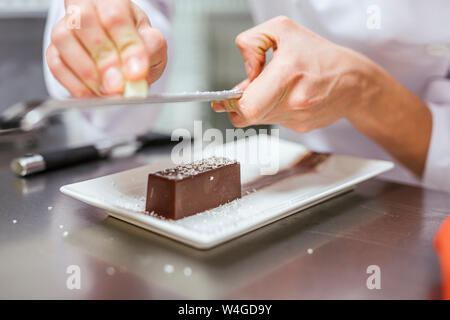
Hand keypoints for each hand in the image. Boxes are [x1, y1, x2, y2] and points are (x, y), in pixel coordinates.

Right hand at [46, 0, 166, 96]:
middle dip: (104, 59)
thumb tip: (137, 70)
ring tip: (108, 92)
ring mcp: (66, 27)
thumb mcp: (154, 45)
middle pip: (84, 21)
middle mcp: (85, 8)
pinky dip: (76, 84)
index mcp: (113, 2)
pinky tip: (95, 94)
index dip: (126, 45)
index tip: (136, 73)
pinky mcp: (55, 50)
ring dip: (87, 73)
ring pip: (64, 40)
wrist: (127, 57)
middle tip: (119, 85)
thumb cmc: (138, 46)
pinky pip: (56, 64)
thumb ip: (150, 51)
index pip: (115, 16)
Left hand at [212, 16, 379, 131]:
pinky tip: (285, 96)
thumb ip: (253, 42)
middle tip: (238, 95)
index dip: (231, 103)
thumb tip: (245, 71)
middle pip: (248, 117)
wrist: (354, 82)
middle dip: (238, 106)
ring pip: (260, 119)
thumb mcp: (283, 30)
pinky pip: (275, 121)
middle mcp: (293, 100)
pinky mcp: (302, 127)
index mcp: (287, 73)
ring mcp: (298, 117)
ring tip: (270, 88)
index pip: (247, 106)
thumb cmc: (320, 55)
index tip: (223, 99)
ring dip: (257, 106)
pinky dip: (273, 110)